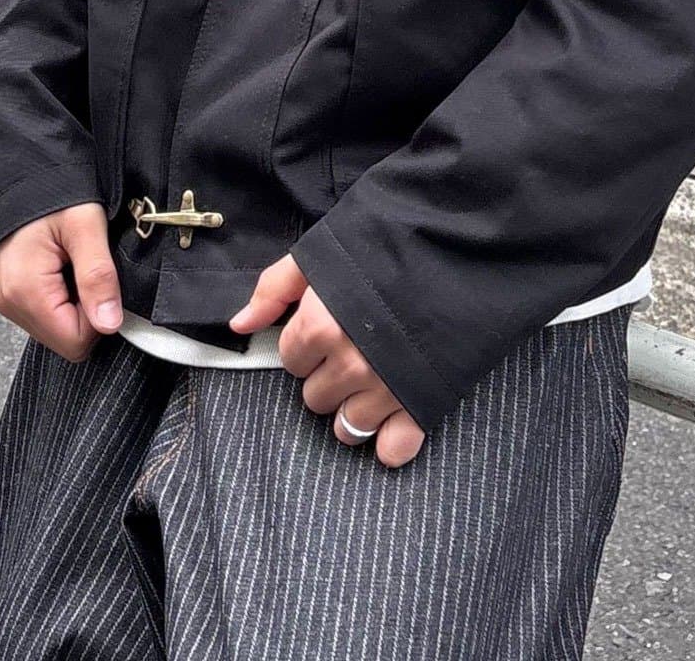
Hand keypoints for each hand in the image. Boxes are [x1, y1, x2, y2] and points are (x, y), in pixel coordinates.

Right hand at [0, 201, 122, 361]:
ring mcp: (7, 298)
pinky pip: (45, 312)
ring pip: (56, 327)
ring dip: (75, 302)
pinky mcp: (10, 291)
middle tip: (89, 267)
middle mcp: (10, 302)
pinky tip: (64, 265)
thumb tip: (110, 323)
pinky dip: (62, 295)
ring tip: (75, 262)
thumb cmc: (50, 189)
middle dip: (88, 310)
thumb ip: (98, 276)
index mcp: (25, 291)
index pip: (76, 342)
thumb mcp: (85, 226)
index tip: (106, 282)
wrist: (21, 168)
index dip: (101, 317)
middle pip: (65, 338)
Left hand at [230, 255, 426, 467]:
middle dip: (328, 376)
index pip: (291, 359)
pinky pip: (394, 448)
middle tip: (353, 349)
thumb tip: (238, 324)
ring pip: (347, 428)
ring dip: (353, 410)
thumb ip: (274, 288)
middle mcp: (349, 363)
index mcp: (320, 325)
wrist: (456, 247)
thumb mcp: (321, 254)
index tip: (328, 326)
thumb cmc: (384, 246)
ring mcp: (386, 388)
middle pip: (315, 398)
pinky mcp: (422, 403)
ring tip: (371, 381)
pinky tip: (394, 420)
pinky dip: (392, 441)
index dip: (307, 342)